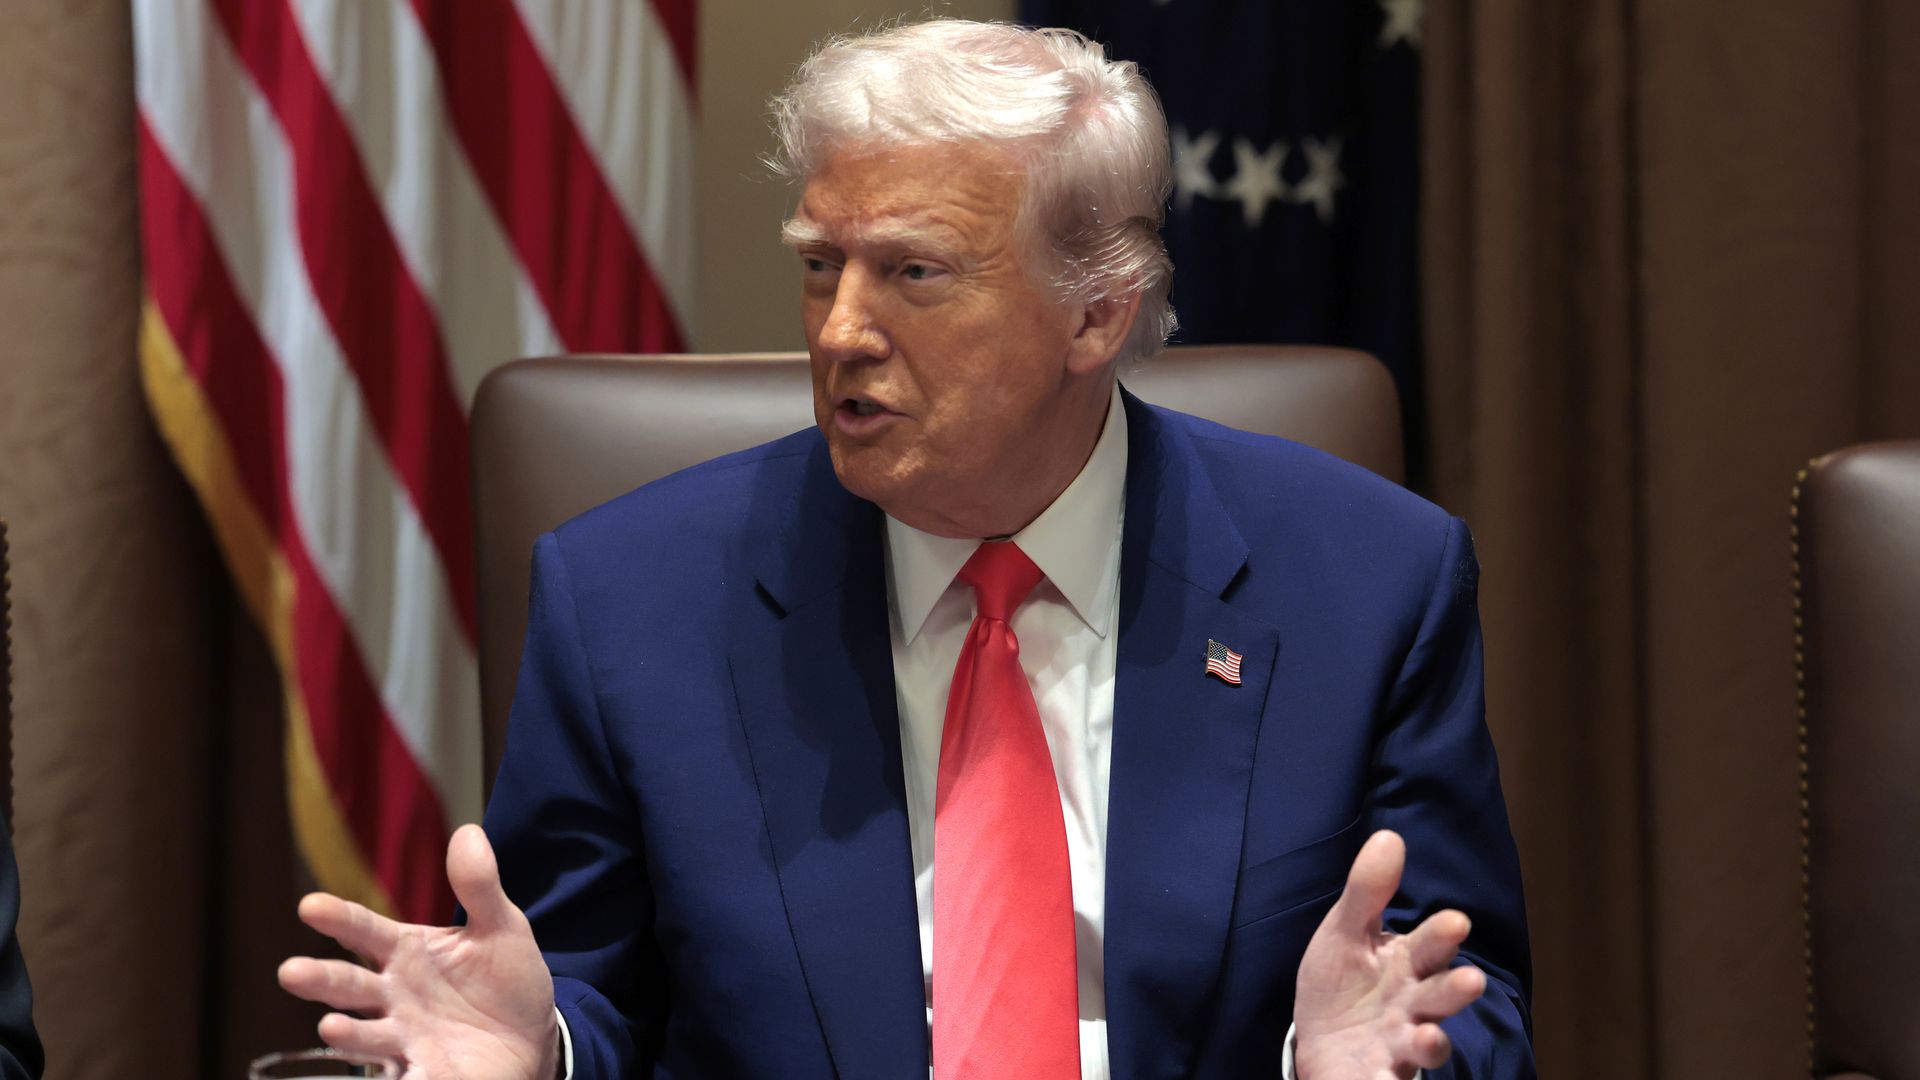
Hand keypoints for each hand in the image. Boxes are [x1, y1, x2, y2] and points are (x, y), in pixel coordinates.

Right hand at [278, 825, 559, 1079]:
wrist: (532, 1036)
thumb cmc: (505, 978)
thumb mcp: (501, 927)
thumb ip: (479, 886)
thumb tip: (469, 833)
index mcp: (406, 951)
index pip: (364, 930)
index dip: (339, 918)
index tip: (311, 906)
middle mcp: (393, 994)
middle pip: (348, 985)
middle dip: (320, 980)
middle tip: (291, 972)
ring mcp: (404, 1035)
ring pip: (365, 1035)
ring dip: (347, 1034)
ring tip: (331, 1027)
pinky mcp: (424, 1071)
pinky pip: (405, 1077)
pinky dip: (399, 1078)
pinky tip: (399, 1076)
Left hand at [1291, 830, 1485, 1079]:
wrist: (1322, 1042)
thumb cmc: (1344, 981)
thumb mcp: (1345, 933)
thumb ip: (1367, 892)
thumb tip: (1389, 836)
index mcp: (1407, 963)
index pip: (1430, 945)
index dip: (1442, 935)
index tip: (1455, 922)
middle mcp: (1414, 1005)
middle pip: (1439, 996)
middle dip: (1454, 989)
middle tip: (1470, 980)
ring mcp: (1401, 1045)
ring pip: (1426, 1044)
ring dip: (1432, 1043)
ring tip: (1428, 1040)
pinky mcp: (1382, 1076)